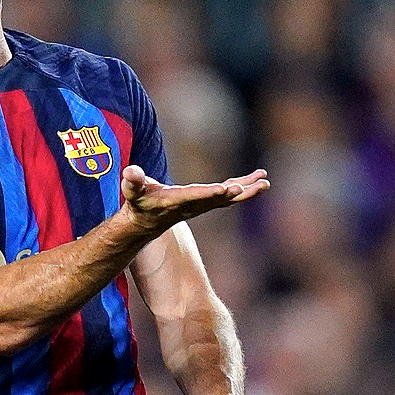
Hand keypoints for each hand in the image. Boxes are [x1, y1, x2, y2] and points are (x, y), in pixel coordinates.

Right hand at [121, 166, 268, 232]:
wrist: (145, 223)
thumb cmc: (138, 202)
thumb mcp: (132, 192)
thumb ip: (132, 181)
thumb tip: (130, 171)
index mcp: (174, 202)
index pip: (193, 197)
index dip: (208, 193)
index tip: (224, 189)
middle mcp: (192, 206)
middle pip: (216, 199)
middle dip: (234, 193)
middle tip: (252, 187)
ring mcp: (202, 205)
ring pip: (228, 198)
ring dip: (247, 189)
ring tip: (265, 181)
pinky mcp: (206, 201)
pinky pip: (229, 193)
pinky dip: (244, 186)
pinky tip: (258, 179)